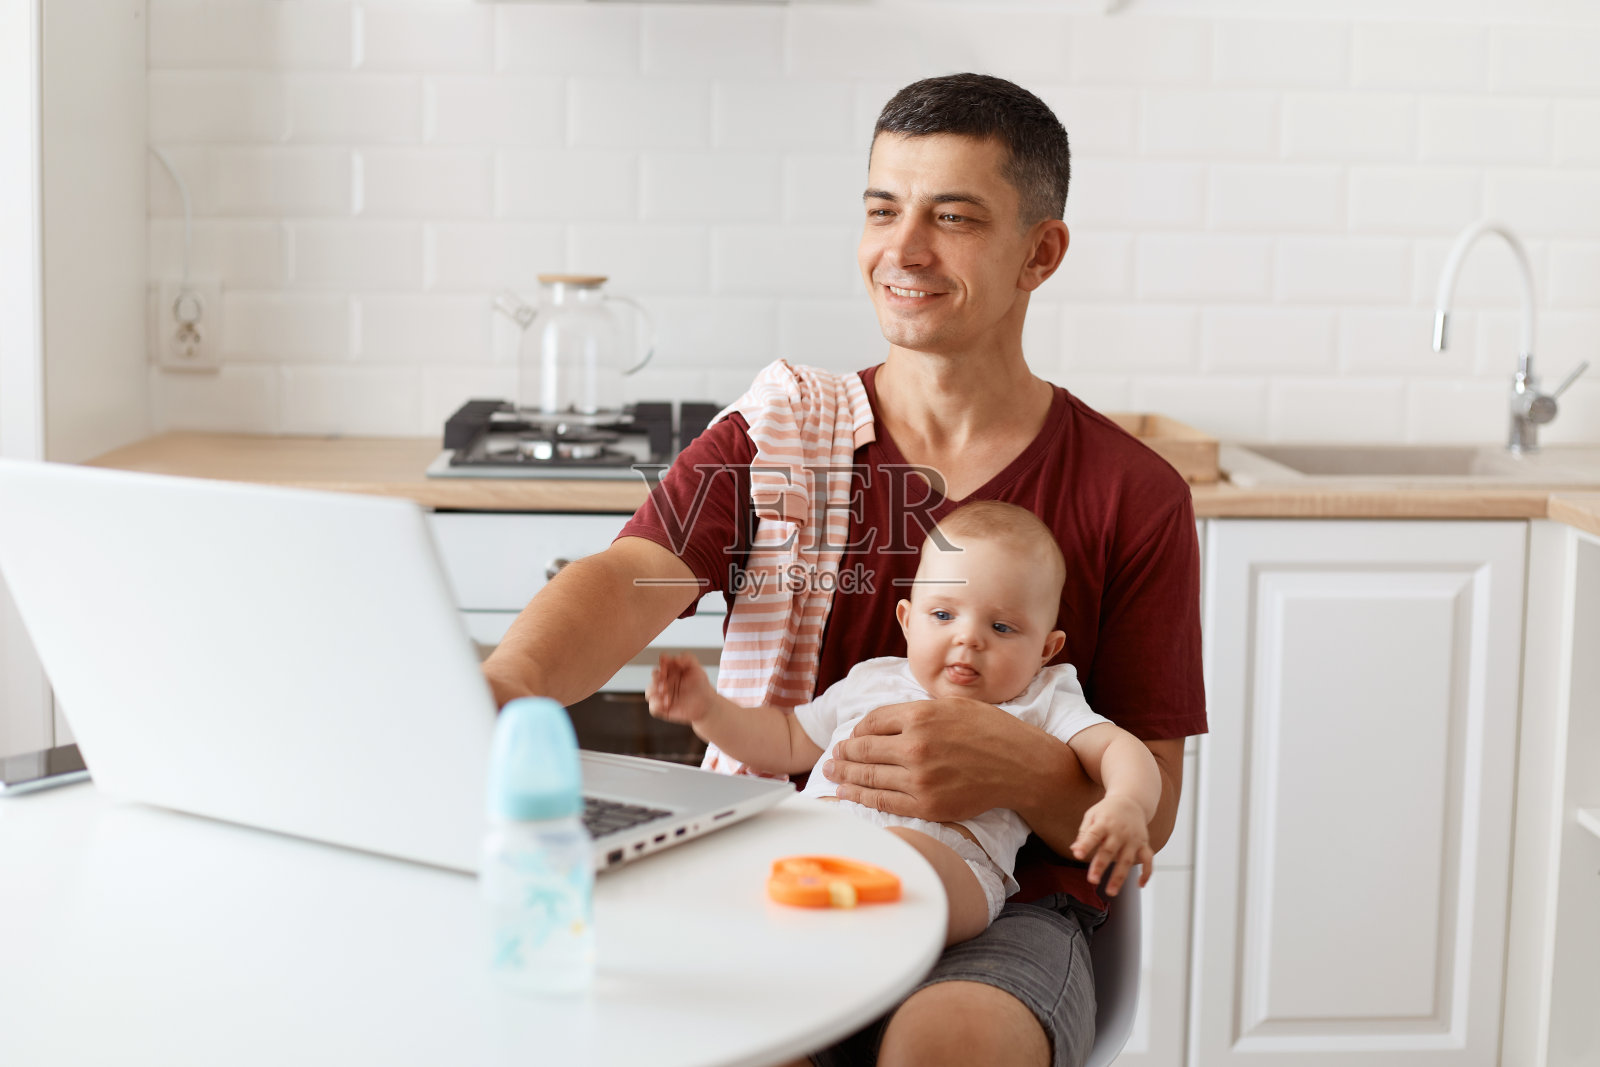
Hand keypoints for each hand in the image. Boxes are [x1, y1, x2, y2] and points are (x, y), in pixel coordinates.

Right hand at [646, 652, 716, 725]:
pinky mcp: (664, 708)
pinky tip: (667, 703)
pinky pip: (653, 707)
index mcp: (672, 670)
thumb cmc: (701, 685)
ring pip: (649, 692)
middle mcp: (665, 681)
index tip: (666, 663)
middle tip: (664, 680)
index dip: (663, 662)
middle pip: (654, 676)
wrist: (706, 704)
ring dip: (654, 691)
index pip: (662, 662)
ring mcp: (663, 695)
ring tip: (665, 693)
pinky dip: (656, 705)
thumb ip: (688, 658)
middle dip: (656, 677)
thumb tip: (676, 658)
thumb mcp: (697, 668)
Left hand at [823, 698, 1032, 822]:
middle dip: (842, 754)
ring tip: (832, 774)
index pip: (871, 722)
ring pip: (868, 777)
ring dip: (845, 776)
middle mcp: (914, 746)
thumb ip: (916, 711)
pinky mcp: (926, 805)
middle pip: (863, 749)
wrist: (1021, 766)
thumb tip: (882, 722)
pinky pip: (883, 801)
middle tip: (832, 757)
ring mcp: (919, 778)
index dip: (856, 730)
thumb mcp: (952, 705)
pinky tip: (848, 793)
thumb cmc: (991, 731)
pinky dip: (861, 797)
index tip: (851, 736)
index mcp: (919, 715)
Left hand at [1070, 794, 1153, 896]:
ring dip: (1120, 877)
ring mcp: (1133, 839)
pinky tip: (1140, 885)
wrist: (1131, 801)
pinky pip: (1148, 859)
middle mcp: (1119, 832)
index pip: (1093, 834)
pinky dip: (1146, 873)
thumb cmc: (1107, 811)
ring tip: (1111, 892)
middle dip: (1101, 866)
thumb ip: (1084, 834)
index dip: (1085, 844)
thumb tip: (1075, 850)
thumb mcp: (1091, 816)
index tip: (1078, 854)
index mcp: (1104, 823)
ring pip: (1127, 860)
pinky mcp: (1143, 844)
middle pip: (1109, 850)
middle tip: (1092, 880)